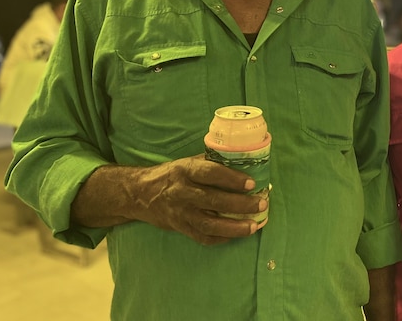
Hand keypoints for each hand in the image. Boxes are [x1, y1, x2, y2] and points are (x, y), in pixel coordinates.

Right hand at [122, 155, 266, 244]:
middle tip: (261, 204)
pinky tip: (236, 235)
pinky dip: (221, 238)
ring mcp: (180, 213)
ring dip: (234, 227)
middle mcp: (182, 192)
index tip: (251, 183)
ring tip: (254, 226)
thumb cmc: (172, 175)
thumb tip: (245, 164)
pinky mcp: (179, 228)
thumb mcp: (188, 163)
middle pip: (214, 201)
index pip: (211, 174)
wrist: (140, 194)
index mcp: (185, 171)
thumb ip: (212, 164)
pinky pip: (202, 237)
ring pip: (209, 224)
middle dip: (240, 204)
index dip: (232, 178)